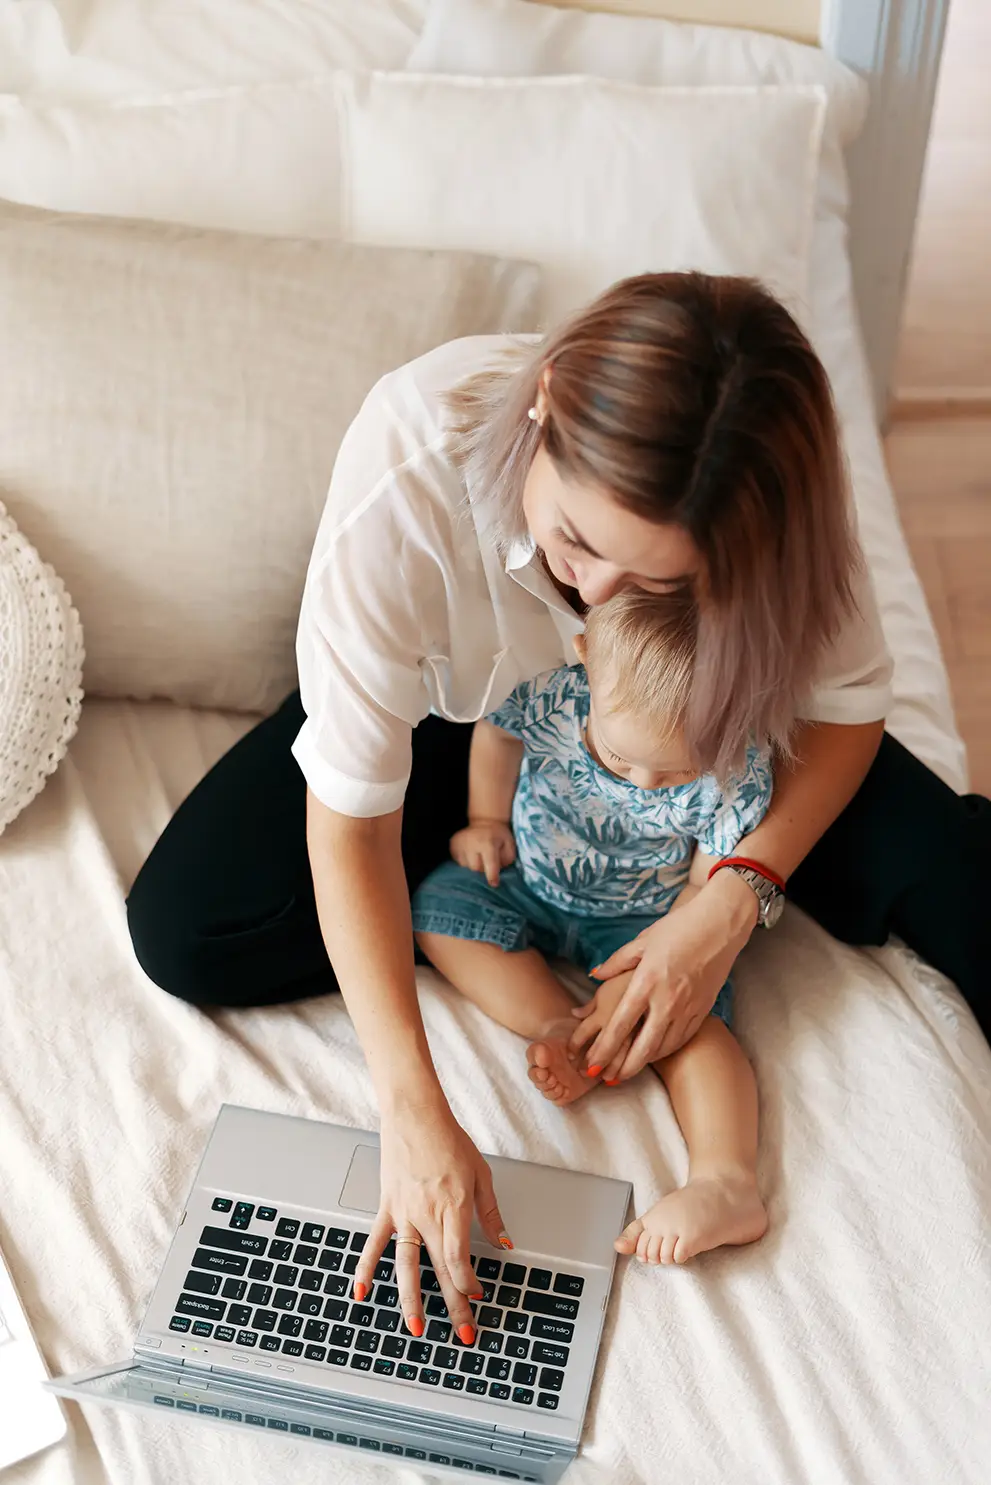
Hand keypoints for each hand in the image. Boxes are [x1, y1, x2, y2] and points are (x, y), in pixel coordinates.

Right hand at [353, 1104, 511, 1343]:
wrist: (414, 1115)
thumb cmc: (448, 1139)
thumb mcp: (481, 1174)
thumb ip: (490, 1212)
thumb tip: (503, 1241)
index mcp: (454, 1208)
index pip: (460, 1259)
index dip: (470, 1282)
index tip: (478, 1294)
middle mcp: (428, 1215)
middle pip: (441, 1269)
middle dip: (455, 1305)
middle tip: (464, 1333)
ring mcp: (404, 1214)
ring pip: (407, 1266)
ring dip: (412, 1300)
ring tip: (417, 1328)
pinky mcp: (387, 1208)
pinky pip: (375, 1243)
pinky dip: (365, 1269)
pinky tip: (360, 1293)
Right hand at [450, 819, 515, 886]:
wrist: (485, 821)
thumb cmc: (499, 836)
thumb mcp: (509, 845)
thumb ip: (506, 860)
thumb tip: (498, 872)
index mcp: (487, 843)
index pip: (489, 865)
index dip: (492, 876)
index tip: (494, 884)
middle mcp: (471, 842)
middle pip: (475, 868)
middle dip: (482, 870)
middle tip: (487, 863)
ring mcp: (460, 843)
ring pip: (465, 866)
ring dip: (473, 865)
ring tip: (478, 857)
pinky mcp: (453, 844)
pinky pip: (458, 861)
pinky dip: (465, 861)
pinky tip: (471, 854)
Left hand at [574, 873, 757, 1075]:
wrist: (720, 925)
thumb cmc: (678, 928)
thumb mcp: (642, 941)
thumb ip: (617, 962)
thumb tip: (594, 975)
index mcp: (646, 982)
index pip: (620, 1024)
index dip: (603, 1049)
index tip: (590, 1064)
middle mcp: (666, 1000)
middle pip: (642, 1046)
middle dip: (623, 1067)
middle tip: (608, 1079)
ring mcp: (687, 1007)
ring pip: (663, 1047)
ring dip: (644, 1062)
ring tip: (627, 1071)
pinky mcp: (703, 1009)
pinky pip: (682, 1038)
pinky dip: (666, 1049)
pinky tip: (655, 1053)